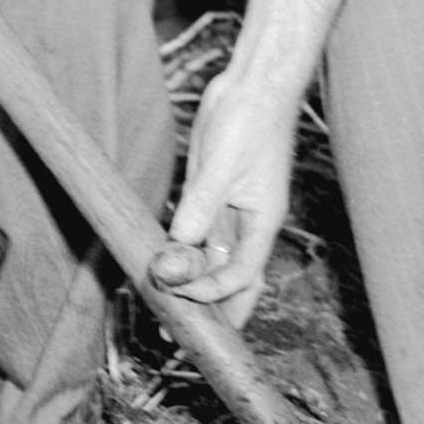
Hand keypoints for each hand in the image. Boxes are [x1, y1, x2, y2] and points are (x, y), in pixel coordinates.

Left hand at [150, 75, 296, 326]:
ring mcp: (227, 210)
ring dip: (189, 284)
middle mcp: (247, 223)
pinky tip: (160, 266)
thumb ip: (201, 204)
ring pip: (210, 261)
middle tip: (180, 337)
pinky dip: (180, 254)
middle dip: (212, 310)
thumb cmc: (250, 120)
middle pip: (233, 280)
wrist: (252, 85)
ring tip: (162, 311)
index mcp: (263, 221)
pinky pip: (195, 235)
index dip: (215, 291)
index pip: (243, 272)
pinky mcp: (208, 195)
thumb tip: (180, 244)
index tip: (183, 295)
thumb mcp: (224, 165)